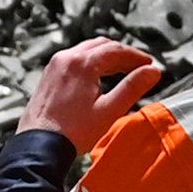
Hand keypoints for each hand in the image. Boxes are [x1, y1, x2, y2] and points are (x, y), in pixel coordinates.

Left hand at [23, 38, 169, 144]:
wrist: (39, 145)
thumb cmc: (74, 132)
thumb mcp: (110, 110)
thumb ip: (133, 88)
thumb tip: (153, 72)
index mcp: (83, 63)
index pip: (116, 50)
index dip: (136, 56)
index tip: (149, 64)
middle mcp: (66, 58)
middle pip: (101, 46)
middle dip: (122, 53)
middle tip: (139, 65)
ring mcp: (55, 66)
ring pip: (86, 51)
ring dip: (106, 57)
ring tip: (122, 70)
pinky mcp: (48, 76)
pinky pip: (74, 60)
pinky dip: (90, 63)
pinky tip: (98, 77)